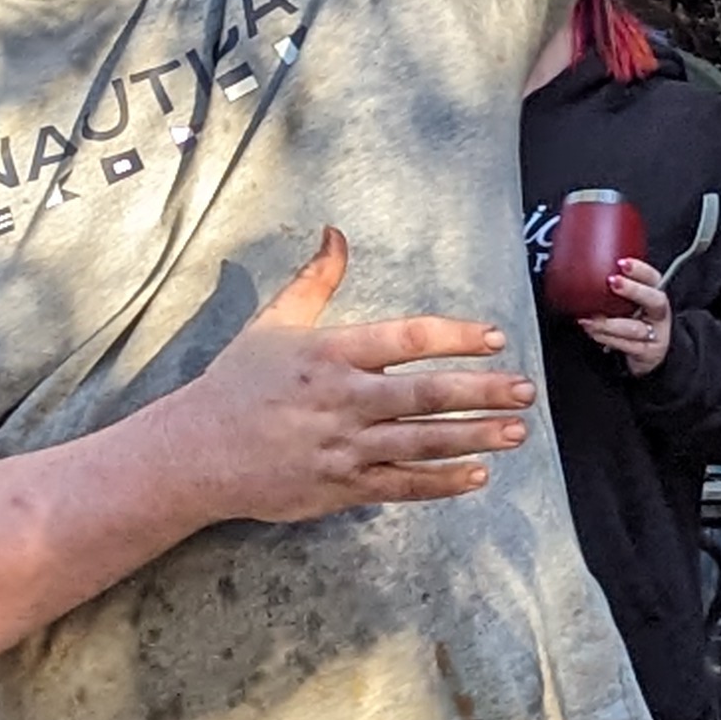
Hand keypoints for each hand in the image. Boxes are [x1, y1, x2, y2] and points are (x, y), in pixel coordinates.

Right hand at [158, 230, 533, 527]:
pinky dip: (441, 482)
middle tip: (525, 390)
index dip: (454, 337)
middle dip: (481, 392)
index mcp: (329, 353)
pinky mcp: (339, 487)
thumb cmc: (237, 383)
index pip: (406, 339)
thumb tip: (336, 232)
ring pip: (421, 442)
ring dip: (473, 436)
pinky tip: (476, 474)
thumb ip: (315, 280)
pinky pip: (401, 485)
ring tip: (516, 431)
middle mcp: (341, 399)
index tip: (495, 337)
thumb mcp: (273, 323)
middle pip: (424, 394)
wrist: (195, 453)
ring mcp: (342, 447)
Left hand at [579, 257, 672, 377]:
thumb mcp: (628, 303)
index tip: (622, 263)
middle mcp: (659, 314)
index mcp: (655, 295)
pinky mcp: (647, 353)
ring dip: (609, 323)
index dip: (640, 269)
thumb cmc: (633, 322)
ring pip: (635, 328)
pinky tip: (592, 331)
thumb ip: (616, 287)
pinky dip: (607, 338)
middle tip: (612, 282)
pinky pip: (626, 346)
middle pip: (654, 300)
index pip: (653, 278)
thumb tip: (583, 269)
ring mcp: (656, 334)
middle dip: (633, 290)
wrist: (646, 354)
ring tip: (589, 319)